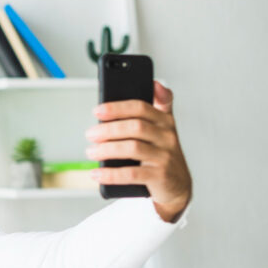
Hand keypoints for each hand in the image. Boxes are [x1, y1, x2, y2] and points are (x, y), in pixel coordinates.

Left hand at [85, 81, 191, 221]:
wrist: (177, 185)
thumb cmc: (162, 153)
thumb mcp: (162, 128)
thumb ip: (159, 106)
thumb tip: (156, 83)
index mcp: (165, 121)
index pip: (141, 108)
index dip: (118, 108)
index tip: (97, 110)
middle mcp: (167, 136)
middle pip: (135, 126)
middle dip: (108, 129)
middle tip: (90, 134)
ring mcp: (165, 156)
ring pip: (133, 148)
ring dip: (107, 149)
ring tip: (90, 151)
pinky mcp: (160, 176)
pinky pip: (132, 174)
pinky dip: (111, 174)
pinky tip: (96, 173)